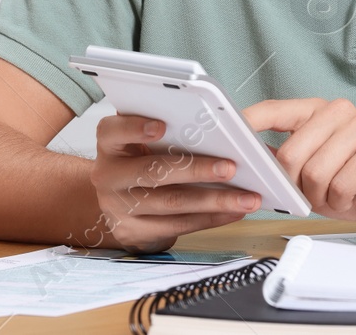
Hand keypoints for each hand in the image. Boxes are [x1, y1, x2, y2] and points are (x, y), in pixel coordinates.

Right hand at [91, 115, 260, 252]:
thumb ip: (167, 128)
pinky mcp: (133, 232)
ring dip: (215, 200)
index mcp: (110, 145)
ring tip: (246, 197)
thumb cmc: (141, 159)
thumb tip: (219, 123)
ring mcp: (118, 207)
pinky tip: (233, 211)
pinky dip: (211, 218)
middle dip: (196, 169)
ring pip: (172, 203)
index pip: (113, 131)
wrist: (120, 199)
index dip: (135, 128)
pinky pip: (178, 226)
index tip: (161, 126)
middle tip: (231, 167)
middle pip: (153, 171)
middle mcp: (108, 175)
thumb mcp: (142, 139)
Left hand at [246, 98, 355, 225]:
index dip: (250, 121)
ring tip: (334, 193)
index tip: (228, 131)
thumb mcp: (309, 172)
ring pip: (316, 172)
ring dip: (321, 196)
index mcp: (317, 111)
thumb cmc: (352, 182)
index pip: (276, 109)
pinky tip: (350, 195)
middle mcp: (339, 112)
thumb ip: (281, 160)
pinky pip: (341, 184)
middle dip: (295, 184)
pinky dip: (340, 200)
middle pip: (292, 153)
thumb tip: (245, 159)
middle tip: (311, 193)